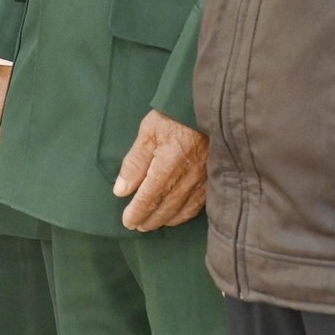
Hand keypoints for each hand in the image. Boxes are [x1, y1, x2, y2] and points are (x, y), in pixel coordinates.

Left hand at [112, 109, 207, 231]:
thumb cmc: (173, 117)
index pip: (149, 197)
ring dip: (166, 220)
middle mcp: (187, 178)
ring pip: (182, 209)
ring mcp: (203, 180)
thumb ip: (135, 163)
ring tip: (153, 224)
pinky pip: (199, 205)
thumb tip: (121, 190)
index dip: (138, 212)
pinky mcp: (213, 178)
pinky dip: (185, 214)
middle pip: (166, 207)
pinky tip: (178, 215)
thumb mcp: (148, 133)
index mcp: (168, 166)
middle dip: (150, 219)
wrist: (209, 107)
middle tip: (138, 226)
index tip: (128, 222)